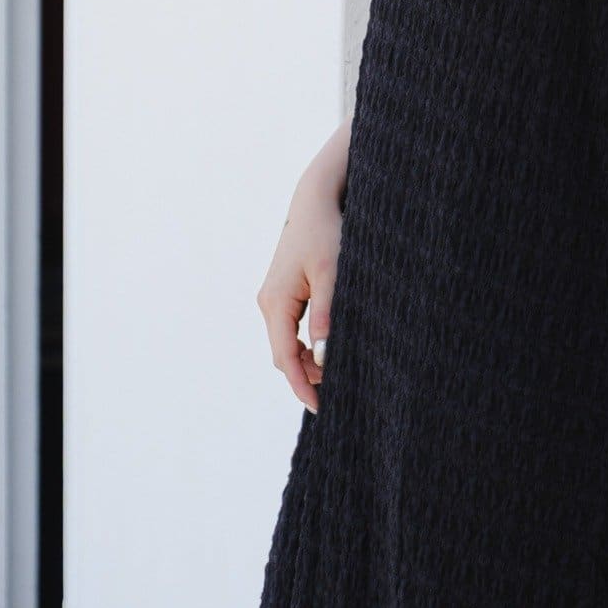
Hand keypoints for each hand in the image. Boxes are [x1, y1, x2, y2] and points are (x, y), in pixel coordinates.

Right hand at [255, 174, 342, 413]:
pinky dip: (305, 344)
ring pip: (286, 342)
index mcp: (276, 302)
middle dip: (306, 376)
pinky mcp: (283, 291)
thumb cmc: (326, 232)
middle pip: (283, 354)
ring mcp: (273, 297)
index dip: (301, 385)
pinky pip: (290, 328)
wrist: (315, 200)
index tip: (319, 407)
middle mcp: (269, 302)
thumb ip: (327, 315)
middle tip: (338, 391)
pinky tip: (327, 348)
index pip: (284, 357)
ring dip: (307, 360)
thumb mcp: (332, 274)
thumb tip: (322, 356)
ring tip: (337, 371)